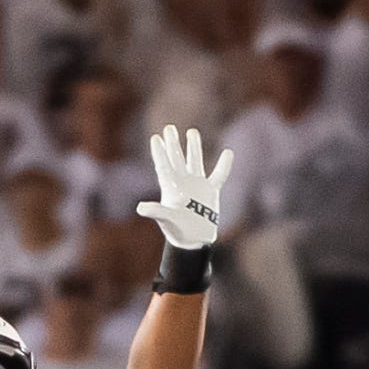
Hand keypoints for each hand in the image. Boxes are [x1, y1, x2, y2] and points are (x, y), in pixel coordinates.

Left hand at [137, 126, 232, 250]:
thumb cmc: (178, 231)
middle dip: (173, 144)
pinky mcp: (210, 191)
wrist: (194, 240)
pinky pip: (218, 175)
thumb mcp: (167, 220)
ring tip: (192, 131)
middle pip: (177, 159)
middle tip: (169, 128)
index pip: (164, 166)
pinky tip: (228, 153)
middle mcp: (182, 183)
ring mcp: (196, 185)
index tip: (156, 137)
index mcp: (171, 188)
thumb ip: (156, 212)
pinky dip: (224, 165)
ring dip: (193, 147)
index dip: (159, 152)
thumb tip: (140, 208)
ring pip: (195, 161)